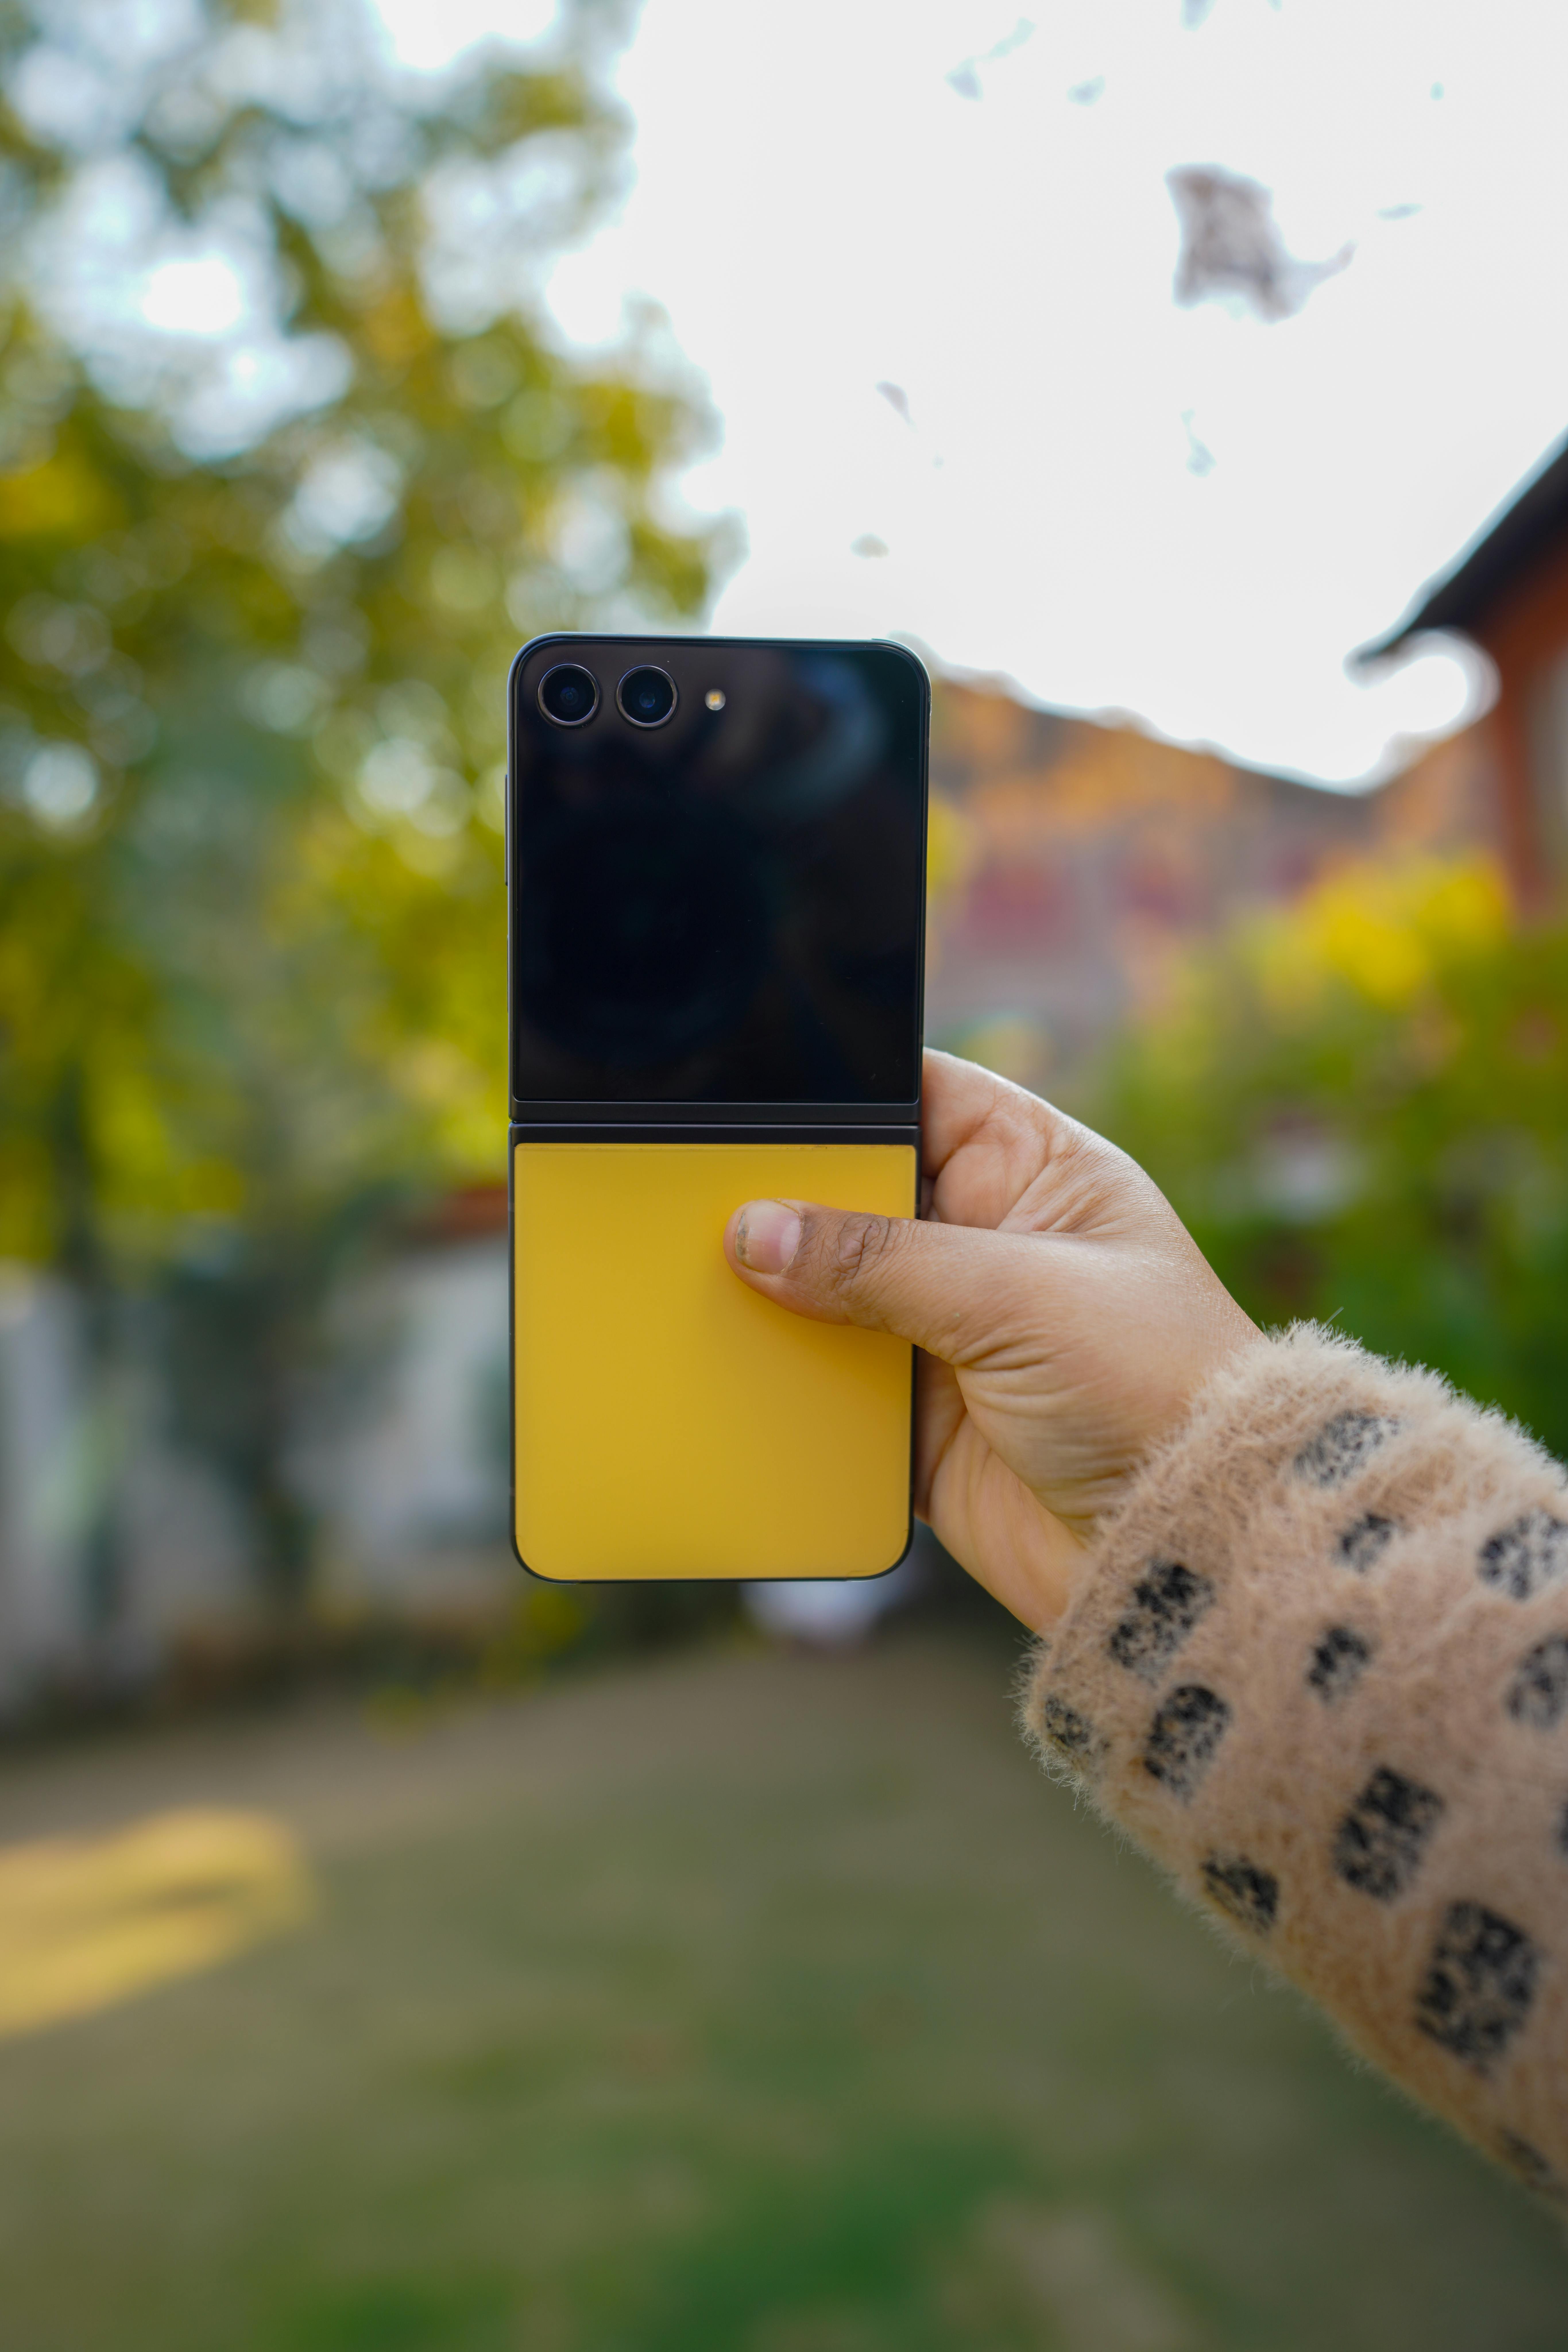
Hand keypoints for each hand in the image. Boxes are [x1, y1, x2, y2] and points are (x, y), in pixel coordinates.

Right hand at [723, 1050, 1257, 1632]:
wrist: (1185, 1546)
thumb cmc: (1154, 1390)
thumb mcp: (1018, 1299)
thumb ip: (880, 1261)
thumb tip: (756, 1232)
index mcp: (1033, 1171)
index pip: (917, 1095)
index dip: (840, 1093)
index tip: (748, 1101)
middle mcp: (982, 1242)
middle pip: (852, 1195)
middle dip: (781, 1204)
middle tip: (697, 1204)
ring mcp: (944, 1332)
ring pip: (824, 1295)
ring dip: (770, 1300)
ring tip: (692, 1288)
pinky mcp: (915, 1422)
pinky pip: (825, 1391)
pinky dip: (782, 1387)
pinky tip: (728, 1373)